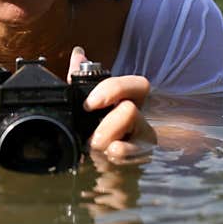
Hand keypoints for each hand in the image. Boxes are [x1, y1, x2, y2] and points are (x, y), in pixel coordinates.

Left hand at [68, 46, 156, 160]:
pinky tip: (109, 160)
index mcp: (127, 103)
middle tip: (92, 138)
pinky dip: (122, 159)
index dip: (115, 89)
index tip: (89, 104)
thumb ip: (80, 81)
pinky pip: (138, 157)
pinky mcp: (141, 165)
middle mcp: (140, 122)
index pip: (138, 85)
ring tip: (96, 151)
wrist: (88, 169)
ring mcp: (144, 144)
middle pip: (131, 111)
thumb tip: (79, 53)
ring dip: (110, 144)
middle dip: (107, 126)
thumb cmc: (87, 134)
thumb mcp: (80, 106)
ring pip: (138, 136)